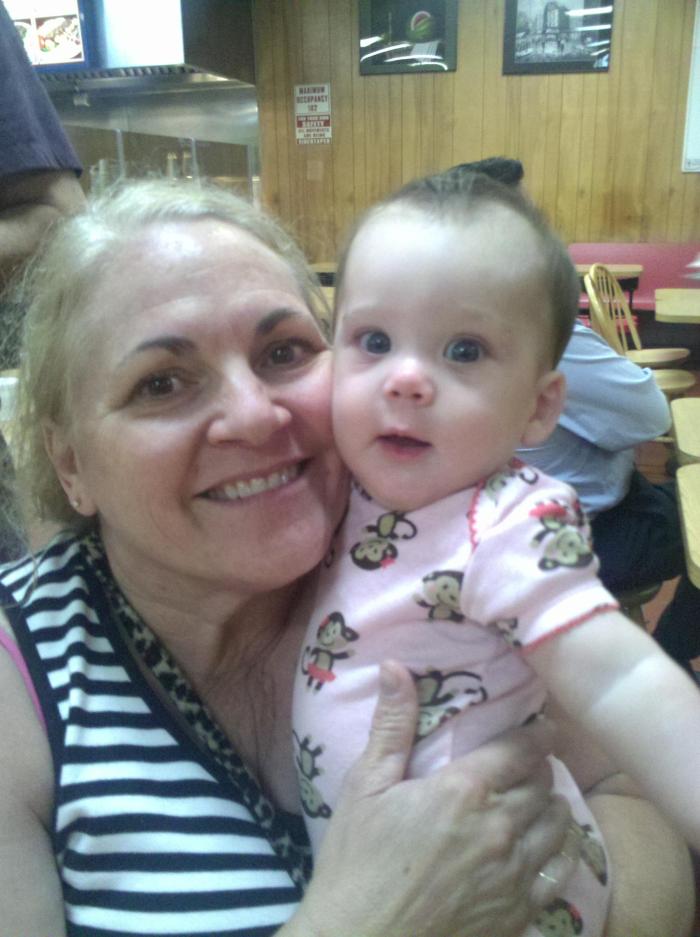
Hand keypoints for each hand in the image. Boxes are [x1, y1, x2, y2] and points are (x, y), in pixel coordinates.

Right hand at [289, 660, 571, 936]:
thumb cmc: (357, 860)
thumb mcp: (365, 786)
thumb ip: (391, 725)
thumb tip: (395, 667)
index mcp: (464, 790)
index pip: (521, 749)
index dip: (538, 734)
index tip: (543, 727)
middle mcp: (499, 827)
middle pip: (542, 784)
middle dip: (539, 767)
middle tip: (529, 762)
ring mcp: (513, 873)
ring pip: (557, 825)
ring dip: (552, 805)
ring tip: (541, 798)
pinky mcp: (518, 912)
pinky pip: (559, 872)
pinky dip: (561, 850)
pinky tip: (550, 844)